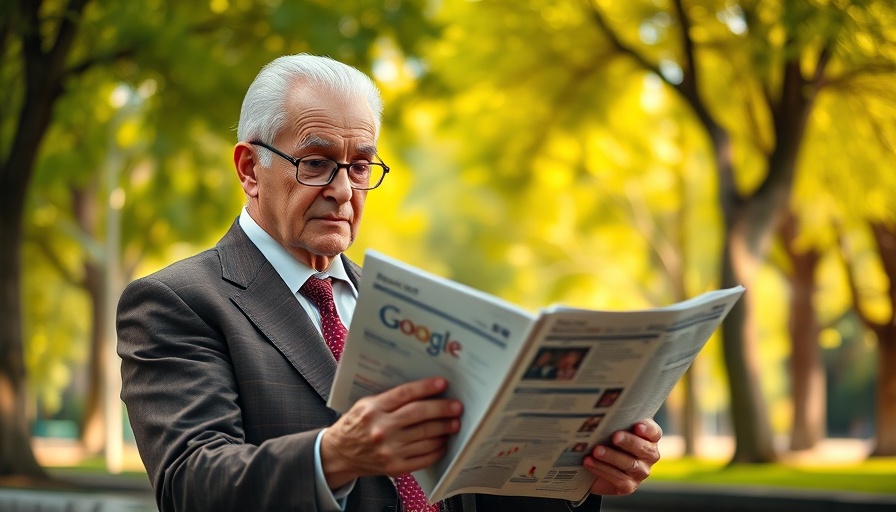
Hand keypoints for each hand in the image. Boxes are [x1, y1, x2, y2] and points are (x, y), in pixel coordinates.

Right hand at [320, 377, 462, 488]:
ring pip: (425, 436)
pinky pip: (423, 458)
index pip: (405, 394)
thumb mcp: (366, 405)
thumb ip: (390, 398)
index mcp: (373, 409)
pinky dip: (437, 450)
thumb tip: (423, 391)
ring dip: (444, 429)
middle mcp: (381, 429)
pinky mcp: (394, 467)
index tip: (442, 384)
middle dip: (442, 409)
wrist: (339, 454)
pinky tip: (443, 443)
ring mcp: (389, 450)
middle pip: (419, 415)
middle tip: (457, 407)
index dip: (426, 388)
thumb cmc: (356, 425)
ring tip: (454, 424)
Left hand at [583, 419, 661, 495]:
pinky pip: (618, 478)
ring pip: (630, 464)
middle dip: (628, 442)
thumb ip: (615, 422)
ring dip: (611, 456)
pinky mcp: (629, 485)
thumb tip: (601, 415)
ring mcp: (641, 472)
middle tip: (615, 437)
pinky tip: (589, 462)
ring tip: (596, 451)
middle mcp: (649, 455)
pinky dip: (602, 469)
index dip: (647, 429)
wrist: (597, 468)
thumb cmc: (607, 441)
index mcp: (649, 438)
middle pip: (643, 448)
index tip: (637, 426)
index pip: (654, 432)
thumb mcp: (612, 430)